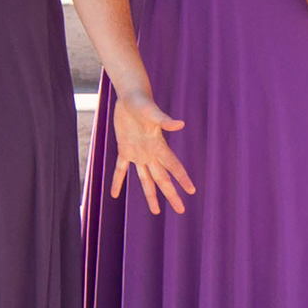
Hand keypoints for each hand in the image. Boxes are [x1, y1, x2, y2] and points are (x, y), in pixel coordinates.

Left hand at [106, 90, 194, 213]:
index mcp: (158, 146)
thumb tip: (180, 124)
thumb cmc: (142, 102)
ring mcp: (138, 153)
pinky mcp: (125, 149)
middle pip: (162, 179)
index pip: (174, 166)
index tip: (192, 191)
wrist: (131, 96)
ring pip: (145, 179)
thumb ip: (165, 120)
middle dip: (171, 195)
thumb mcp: (152, 112)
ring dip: (150, 194)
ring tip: (156, 211)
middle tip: (181, 210)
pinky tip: (115, 194)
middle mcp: (150, 153)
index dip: (182, 178)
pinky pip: (121, 169)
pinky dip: (118, 181)